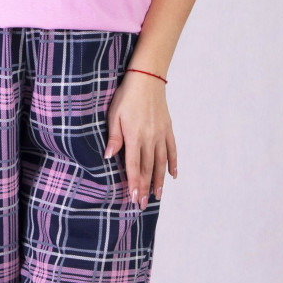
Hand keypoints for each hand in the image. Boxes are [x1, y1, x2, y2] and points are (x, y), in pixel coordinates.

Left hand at [103, 71, 177, 208]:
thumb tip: (109, 156)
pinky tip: (173, 175)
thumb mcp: (114, 114)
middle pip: (148, 168)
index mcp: (134, 136)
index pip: (134, 166)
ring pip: (161, 162)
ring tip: (158, 196)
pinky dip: (173, 163)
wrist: (147, 78)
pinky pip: (172, 149)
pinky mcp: (168, 129)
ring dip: (159, 181)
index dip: (134, 183)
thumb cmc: (127, 95)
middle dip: (145, 188)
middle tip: (144, 204)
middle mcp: (150, 138)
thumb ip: (114, 137)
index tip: (134, 198)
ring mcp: (161, 134)